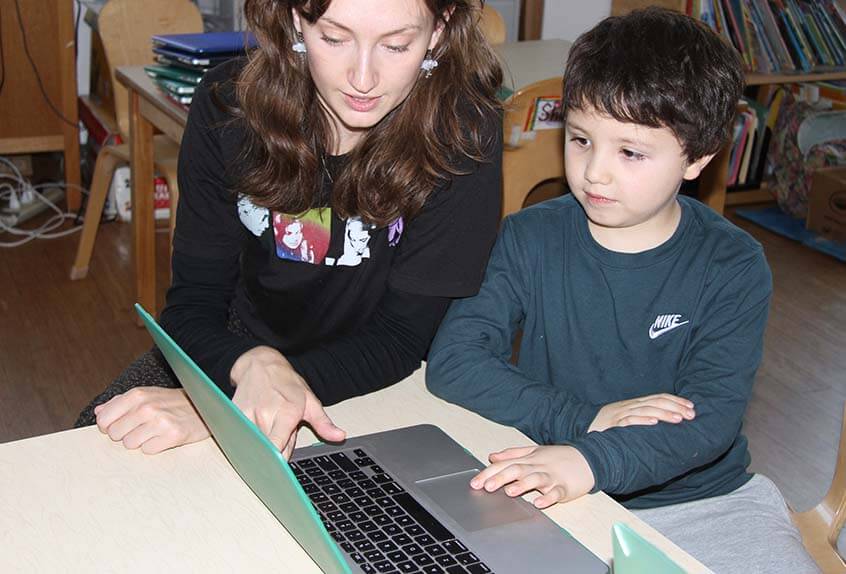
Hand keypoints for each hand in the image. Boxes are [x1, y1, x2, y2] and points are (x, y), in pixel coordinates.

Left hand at [94, 387, 209, 453]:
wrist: (205, 405)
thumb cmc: (173, 402)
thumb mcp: (147, 395)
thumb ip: (120, 402)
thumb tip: (99, 412)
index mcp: (138, 395)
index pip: (104, 419)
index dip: (108, 426)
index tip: (119, 425)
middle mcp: (147, 407)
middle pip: (115, 434)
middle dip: (125, 434)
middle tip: (141, 428)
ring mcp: (160, 421)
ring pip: (130, 444)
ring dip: (140, 441)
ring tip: (153, 432)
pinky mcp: (173, 436)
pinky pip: (148, 450)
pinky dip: (154, 446)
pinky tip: (163, 437)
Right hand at [230, 346, 344, 456]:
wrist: (260, 365)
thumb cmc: (287, 383)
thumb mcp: (310, 401)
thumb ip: (324, 423)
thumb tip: (339, 436)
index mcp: (287, 412)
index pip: (279, 447)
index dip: (281, 460)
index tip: (284, 468)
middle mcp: (265, 414)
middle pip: (268, 450)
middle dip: (276, 454)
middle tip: (283, 444)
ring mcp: (246, 416)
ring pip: (254, 445)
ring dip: (263, 447)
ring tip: (271, 435)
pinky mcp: (234, 416)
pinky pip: (242, 437)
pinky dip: (250, 441)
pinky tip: (257, 433)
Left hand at [470, 445, 594, 507]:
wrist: (589, 458)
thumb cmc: (559, 457)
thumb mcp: (534, 451)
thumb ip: (512, 454)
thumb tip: (492, 457)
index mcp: (529, 459)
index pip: (506, 464)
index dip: (490, 473)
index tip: (475, 482)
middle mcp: (538, 466)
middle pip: (518, 470)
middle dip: (501, 477)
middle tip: (487, 487)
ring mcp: (552, 476)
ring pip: (536, 479)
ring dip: (523, 485)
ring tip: (511, 492)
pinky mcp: (565, 487)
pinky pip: (556, 493)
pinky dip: (548, 498)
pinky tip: (539, 503)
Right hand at [588, 393, 694, 432]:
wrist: (580, 426)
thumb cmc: (606, 425)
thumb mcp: (625, 417)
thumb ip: (641, 417)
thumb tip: (664, 422)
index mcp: (634, 404)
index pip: (658, 397)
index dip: (675, 401)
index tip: (691, 406)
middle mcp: (629, 406)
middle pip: (655, 402)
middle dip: (675, 407)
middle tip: (691, 414)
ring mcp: (620, 414)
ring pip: (645, 410)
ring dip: (663, 413)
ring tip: (678, 418)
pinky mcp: (612, 424)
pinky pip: (628, 421)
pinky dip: (641, 420)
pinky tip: (653, 422)